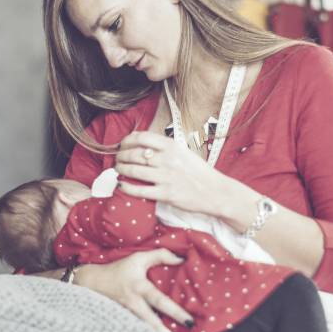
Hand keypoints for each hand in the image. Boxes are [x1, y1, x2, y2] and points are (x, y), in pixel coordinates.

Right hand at [77, 249, 195, 331]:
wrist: (91, 283)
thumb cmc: (119, 270)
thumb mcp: (138, 258)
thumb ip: (160, 255)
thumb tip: (182, 259)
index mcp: (139, 288)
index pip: (160, 301)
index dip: (175, 312)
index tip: (190, 322)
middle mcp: (135, 306)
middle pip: (155, 327)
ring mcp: (129, 318)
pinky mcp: (124, 325)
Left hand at [113, 130, 237, 216]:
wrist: (215, 192)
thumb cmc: (199, 172)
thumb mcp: (184, 152)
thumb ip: (165, 147)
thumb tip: (142, 142)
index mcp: (173, 146)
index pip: (142, 137)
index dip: (127, 140)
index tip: (122, 144)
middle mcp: (168, 160)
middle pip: (134, 154)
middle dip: (121, 156)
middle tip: (117, 159)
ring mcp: (166, 177)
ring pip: (134, 170)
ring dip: (121, 169)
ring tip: (118, 170)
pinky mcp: (165, 194)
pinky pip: (139, 190)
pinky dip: (127, 187)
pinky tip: (122, 186)